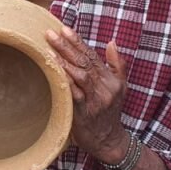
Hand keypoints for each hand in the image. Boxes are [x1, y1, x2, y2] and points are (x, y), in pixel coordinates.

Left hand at [46, 27, 129, 164]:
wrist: (109, 140)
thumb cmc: (110, 111)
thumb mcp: (120, 87)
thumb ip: (117, 64)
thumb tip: (112, 42)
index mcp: (111, 79)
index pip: (92, 55)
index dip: (78, 41)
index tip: (64, 29)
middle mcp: (105, 87)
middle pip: (84, 62)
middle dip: (67, 46)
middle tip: (51, 33)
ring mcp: (95, 100)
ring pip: (81, 75)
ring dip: (64, 61)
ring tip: (50, 49)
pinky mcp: (84, 112)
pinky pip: (74, 93)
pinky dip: (65, 81)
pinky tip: (54, 71)